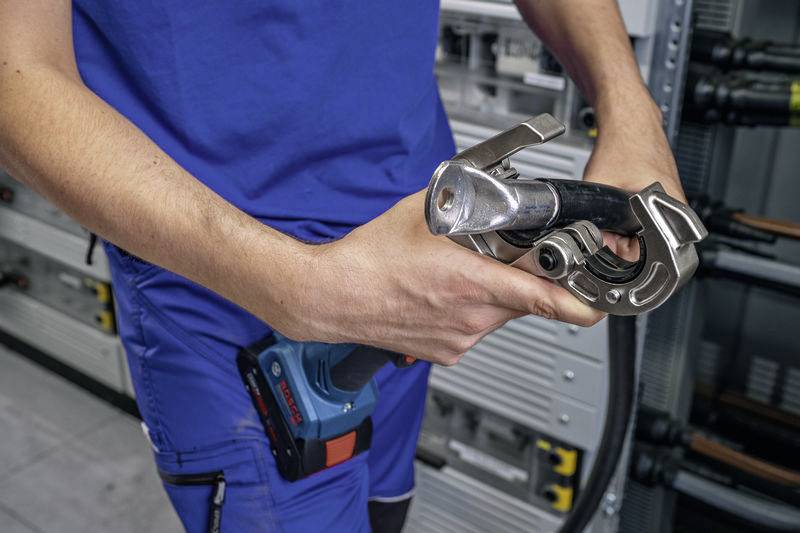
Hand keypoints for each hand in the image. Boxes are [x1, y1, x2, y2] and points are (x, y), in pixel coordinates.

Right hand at [269, 191, 603, 365]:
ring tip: (457, 275)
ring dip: (493, 295)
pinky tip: (442, 295)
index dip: (581, 303)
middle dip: (522, 279)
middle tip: (497, 259)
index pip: (546, 300)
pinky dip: (470, 313)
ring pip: (500, 315)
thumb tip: (494, 189)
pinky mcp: (446, 352)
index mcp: (472, 282)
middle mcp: (472, 318)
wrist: (333, 296)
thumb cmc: (370, 258)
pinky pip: (475, 330)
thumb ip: (468, 204)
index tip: (600, 302)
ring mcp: (459, 339)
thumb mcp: (425, 214)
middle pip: (524, 301)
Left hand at [583, 97, 686, 258]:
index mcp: (670, 206)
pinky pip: (646, 222)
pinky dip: (629, 220)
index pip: (648, 252)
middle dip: (621, 242)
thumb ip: (592, 216)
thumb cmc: (624, 141)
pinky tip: (619, 207)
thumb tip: (586, 242)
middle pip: (646, 246)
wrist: (630, 118)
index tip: (605, 242)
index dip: (620, 252)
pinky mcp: (665, 198)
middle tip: (605, 226)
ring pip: (645, 234)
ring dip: (624, 231)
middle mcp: (677, 206)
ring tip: (612, 212)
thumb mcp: (599, 184)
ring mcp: (672, 202)